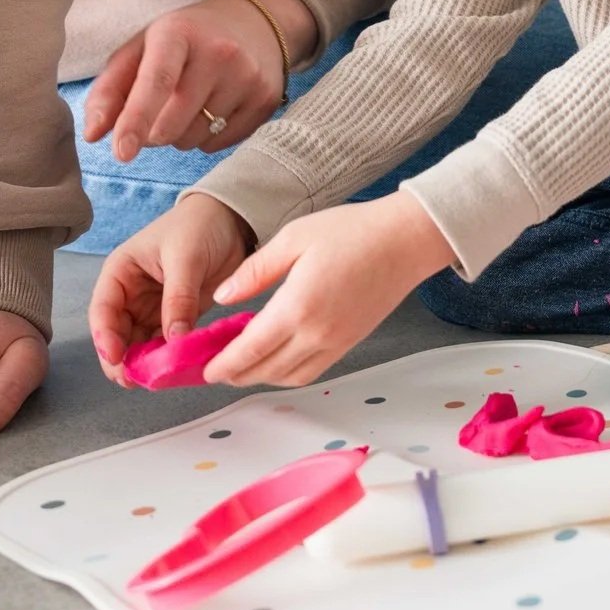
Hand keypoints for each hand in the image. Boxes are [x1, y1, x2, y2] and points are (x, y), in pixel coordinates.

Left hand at [83, 0, 316, 160]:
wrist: (253, 20)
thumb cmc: (185, 38)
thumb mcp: (142, 48)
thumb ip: (109, 90)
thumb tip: (93, 135)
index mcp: (178, 33)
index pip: (156, 82)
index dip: (136, 119)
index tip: (122, 152)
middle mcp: (219, 52)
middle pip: (172, 123)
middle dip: (153, 131)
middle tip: (158, 110)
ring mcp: (248, 76)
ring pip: (195, 138)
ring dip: (180, 135)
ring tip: (189, 104)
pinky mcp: (266, 98)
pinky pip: (221, 143)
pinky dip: (207, 136)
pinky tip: (213, 108)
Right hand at [87, 193, 254, 382]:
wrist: (233, 219)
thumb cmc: (200, 225)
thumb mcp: (186, 257)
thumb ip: (178, 298)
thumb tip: (173, 340)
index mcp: (121, 272)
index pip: (103, 309)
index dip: (105, 337)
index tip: (116, 358)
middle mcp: (131, 294)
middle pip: (117, 334)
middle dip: (123, 359)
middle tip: (135, 380)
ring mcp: (152, 308)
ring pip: (139, 344)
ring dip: (145, 362)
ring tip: (156, 380)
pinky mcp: (175, 317)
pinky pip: (165, 343)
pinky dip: (167, 357)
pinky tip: (174, 369)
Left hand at [203, 194, 456, 387]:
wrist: (406, 240)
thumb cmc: (352, 231)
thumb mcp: (294, 237)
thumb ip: (254, 271)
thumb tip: (222, 296)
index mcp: (297, 306)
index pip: (250, 349)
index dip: (223, 364)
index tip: (203, 370)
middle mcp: (316, 333)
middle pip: (267, 370)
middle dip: (237, 375)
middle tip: (214, 370)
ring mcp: (336, 342)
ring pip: (290, 377)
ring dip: (262, 378)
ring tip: (242, 367)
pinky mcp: (351, 342)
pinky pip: (313, 371)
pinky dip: (288, 375)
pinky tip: (277, 361)